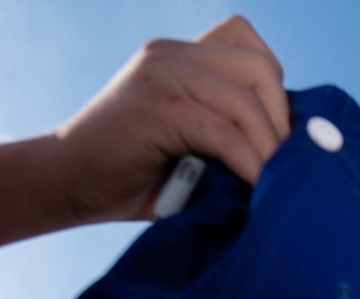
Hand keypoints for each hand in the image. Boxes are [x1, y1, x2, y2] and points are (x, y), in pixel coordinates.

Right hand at [38, 15, 290, 222]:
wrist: (63, 184)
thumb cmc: (130, 176)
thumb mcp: (189, 143)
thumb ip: (229, 131)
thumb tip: (296, 154)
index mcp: (179, 55)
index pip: (249, 46)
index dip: (276, 90)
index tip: (278, 138)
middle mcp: (171, 54)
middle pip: (259, 69)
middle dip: (282, 120)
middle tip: (285, 166)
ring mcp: (162, 74)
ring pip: (245, 100)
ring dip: (269, 148)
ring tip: (275, 185)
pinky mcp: (156, 105)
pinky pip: (222, 131)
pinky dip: (247, 164)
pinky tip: (253, 190)